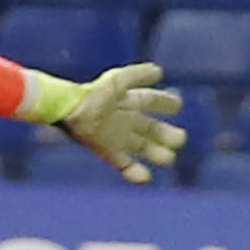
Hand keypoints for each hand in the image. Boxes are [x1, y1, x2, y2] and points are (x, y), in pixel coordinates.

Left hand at [58, 61, 185, 182]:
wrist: (68, 111)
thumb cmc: (93, 94)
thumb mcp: (118, 81)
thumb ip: (138, 75)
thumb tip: (159, 71)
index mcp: (126, 100)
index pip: (150, 100)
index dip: (164, 102)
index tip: (178, 105)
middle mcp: (124, 119)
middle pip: (150, 128)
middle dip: (166, 134)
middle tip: (181, 139)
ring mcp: (116, 136)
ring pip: (142, 147)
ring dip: (157, 154)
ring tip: (170, 158)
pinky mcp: (107, 151)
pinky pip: (124, 164)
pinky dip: (135, 172)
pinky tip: (146, 177)